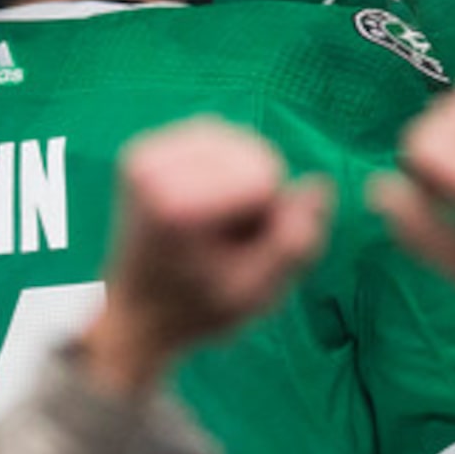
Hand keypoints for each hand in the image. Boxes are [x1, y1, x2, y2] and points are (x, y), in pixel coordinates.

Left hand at [78, 118, 329, 393]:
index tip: (237, 250)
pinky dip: (221, 166)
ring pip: (237, 140)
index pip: (265, 175)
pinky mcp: (143, 149)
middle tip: (223, 241)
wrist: (135, 316)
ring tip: (213, 225)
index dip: (269, 215)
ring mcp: (144, 155)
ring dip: (242, 178)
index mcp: (178, 205)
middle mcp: (152, 170)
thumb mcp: (256, 292)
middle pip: (252, 151)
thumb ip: (295, 240)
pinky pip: (213, 137)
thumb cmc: (198, 310)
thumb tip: (319, 184)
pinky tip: (204, 205)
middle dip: (257, 193)